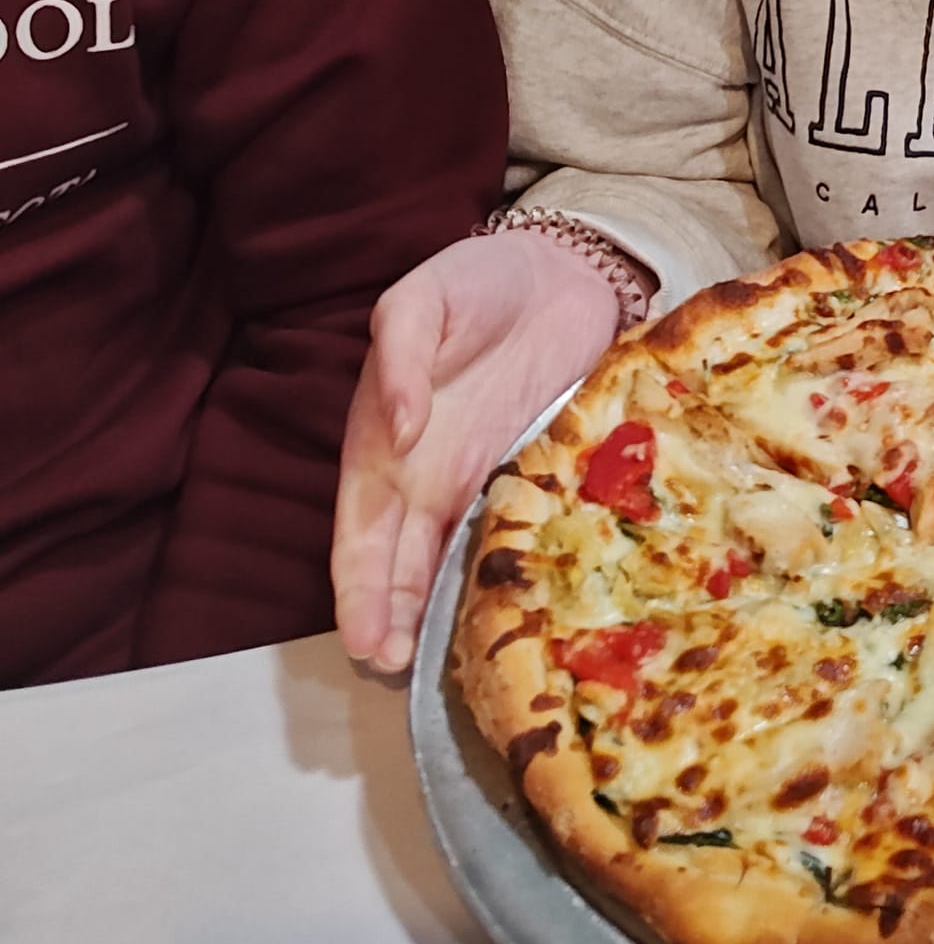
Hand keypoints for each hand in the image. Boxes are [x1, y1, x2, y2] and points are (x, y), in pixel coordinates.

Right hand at [332, 233, 626, 672]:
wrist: (563, 271)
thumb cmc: (477, 285)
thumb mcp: (420, 299)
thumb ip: (399, 353)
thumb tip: (398, 425)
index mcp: (386, 444)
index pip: (361, 533)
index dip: (359, 590)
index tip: (367, 641)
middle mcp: (428, 478)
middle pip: (400, 565)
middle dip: (392, 622)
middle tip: (396, 672)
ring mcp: (485, 484)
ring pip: (454, 566)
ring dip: (441, 617)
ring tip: (440, 669)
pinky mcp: (540, 479)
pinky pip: (516, 537)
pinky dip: (506, 577)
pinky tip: (511, 615)